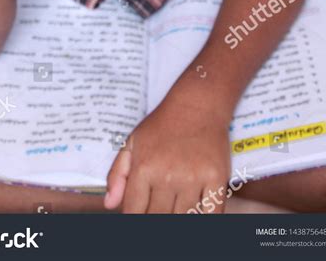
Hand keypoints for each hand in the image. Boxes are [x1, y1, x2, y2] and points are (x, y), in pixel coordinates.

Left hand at [104, 94, 230, 213]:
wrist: (198, 103)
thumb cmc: (163, 124)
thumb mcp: (132, 142)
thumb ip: (117, 174)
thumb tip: (109, 204)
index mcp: (144, 167)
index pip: (134, 211)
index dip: (134, 221)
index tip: (139, 218)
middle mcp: (167, 175)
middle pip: (158, 219)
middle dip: (155, 223)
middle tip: (157, 214)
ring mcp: (193, 178)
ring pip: (183, 219)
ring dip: (177, 221)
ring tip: (174, 212)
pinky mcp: (216, 178)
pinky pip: (211, 213)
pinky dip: (204, 220)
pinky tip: (196, 215)